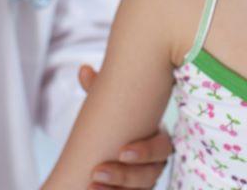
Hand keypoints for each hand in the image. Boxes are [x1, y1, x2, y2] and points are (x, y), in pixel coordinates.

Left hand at [79, 65, 172, 188]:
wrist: (100, 160)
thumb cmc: (110, 127)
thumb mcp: (105, 109)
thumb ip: (98, 90)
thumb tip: (84, 69)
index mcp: (156, 139)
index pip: (162, 147)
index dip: (145, 152)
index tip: (120, 151)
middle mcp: (156, 164)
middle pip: (151, 174)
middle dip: (125, 174)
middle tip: (97, 171)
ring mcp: (146, 182)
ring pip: (142, 189)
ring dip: (116, 188)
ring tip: (91, 185)